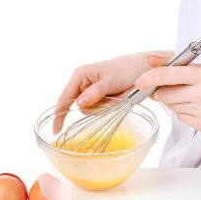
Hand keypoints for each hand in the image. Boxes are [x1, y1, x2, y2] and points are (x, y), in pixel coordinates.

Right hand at [53, 51, 172, 132]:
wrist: (144, 68)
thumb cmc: (127, 70)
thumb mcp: (111, 81)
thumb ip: (95, 93)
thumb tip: (79, 103)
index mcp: (80, 75)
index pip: (64, 98)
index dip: (59, 114)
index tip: (56, 130)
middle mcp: (82, 83)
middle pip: (80, 107)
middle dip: (95, 108)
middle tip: (112, 100)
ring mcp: (91, 90)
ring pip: (91, 110)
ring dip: (104, 108)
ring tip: (117, 96)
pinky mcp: (100, 96)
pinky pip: (99, 109)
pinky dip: (108, 107)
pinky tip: (116, 99)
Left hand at [135, 62, 200, 132]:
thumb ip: (174, 65)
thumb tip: (149, 60)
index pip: (165, 75)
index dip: (147, 79)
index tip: (139, 82)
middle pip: (164, 96)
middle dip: (162, 93)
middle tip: (170, 89)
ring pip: (171, 107)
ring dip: (174, 102)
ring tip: (191, 98)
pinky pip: (180, 118)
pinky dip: (183, 112)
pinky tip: (197, 108)